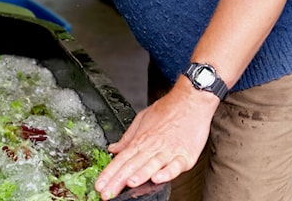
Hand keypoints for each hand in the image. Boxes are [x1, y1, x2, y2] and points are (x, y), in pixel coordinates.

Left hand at [94, 80, 218, 199]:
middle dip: (118, 181)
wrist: (191, 99)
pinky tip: (158, 178)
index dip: (109, 173)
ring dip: (140, 175)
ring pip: (152, 164)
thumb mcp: (142, 119)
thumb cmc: (168, 109)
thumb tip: (113, 149)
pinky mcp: (185, 154)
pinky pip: (175, 165)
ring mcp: (169, 151)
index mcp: (142, 139)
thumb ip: (128, 137)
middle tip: (107, 192)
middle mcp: (153, 146)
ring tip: (128, 184)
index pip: (121, 159)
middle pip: (132, 165)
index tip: (100, 185)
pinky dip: (167, 172)